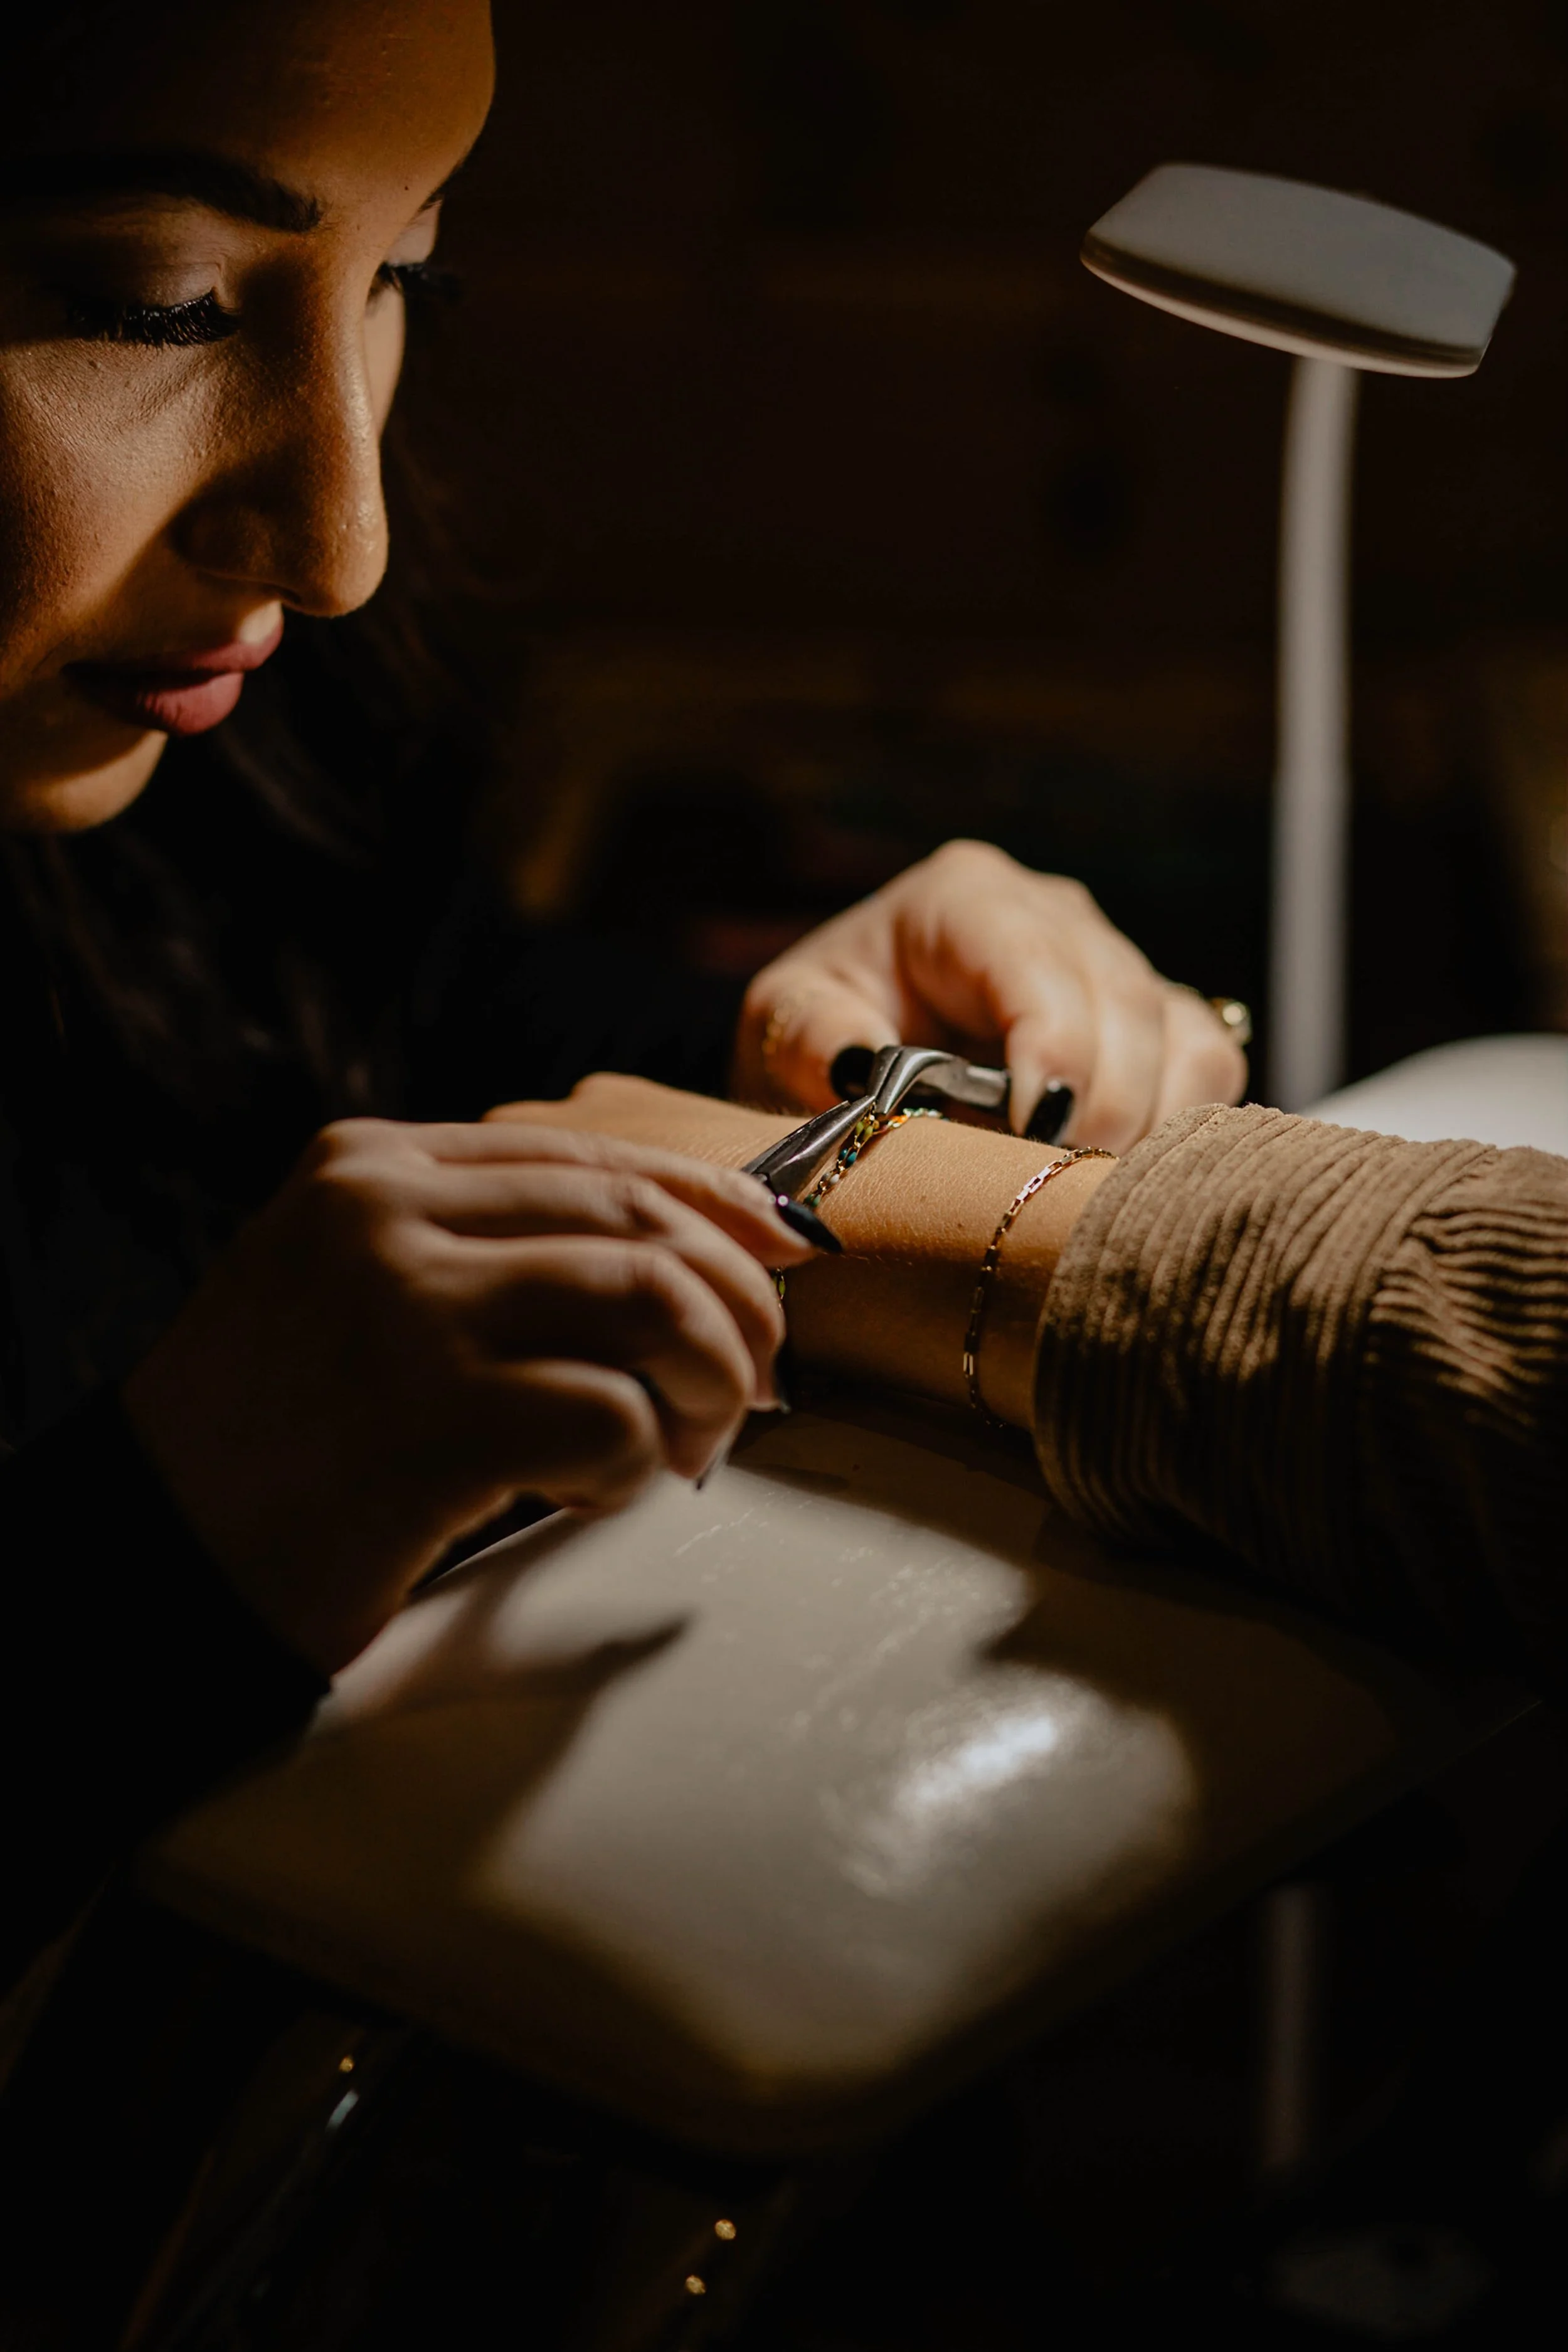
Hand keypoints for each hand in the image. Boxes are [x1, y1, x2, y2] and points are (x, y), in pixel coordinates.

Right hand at [123, 1118, 816, 1674]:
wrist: (152, 1559)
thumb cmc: (278, 1436)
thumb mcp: (349, 1285)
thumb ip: (476, 1243)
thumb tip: (676, 1248)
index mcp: (369, 1164)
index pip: (592, 1156)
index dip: (715, 1199)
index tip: (786, 1248)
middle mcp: (385, 1213)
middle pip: (643, 1219)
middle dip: (735, 1302)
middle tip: (750, 1384)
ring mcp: (405, 1310)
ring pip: (654, 1300)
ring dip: (707, 1381)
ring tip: (683, 1445)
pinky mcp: (431, 1419)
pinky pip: (613, 1418)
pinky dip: (633, 1466)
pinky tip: (586, 1497)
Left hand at [734, 840, 1246, 1152]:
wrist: (853, 1045)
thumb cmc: (820, 1030)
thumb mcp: (784, 1024)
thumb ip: (813, 1036)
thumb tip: (858, 1065)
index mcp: (964, 899)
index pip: (1033, 960)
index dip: (1053, 1043)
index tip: (1039, 1126)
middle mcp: (1054, 915)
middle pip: (1121, 1000)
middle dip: (1101, 1103)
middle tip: (1060, 1185)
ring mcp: (1113, 963)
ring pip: (1179, 1034)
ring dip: (1150, 1122)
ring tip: (1089, 1189)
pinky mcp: (1153, 1019)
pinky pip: (1206, 1062)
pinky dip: (1181, 1124)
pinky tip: (1125, 1175)